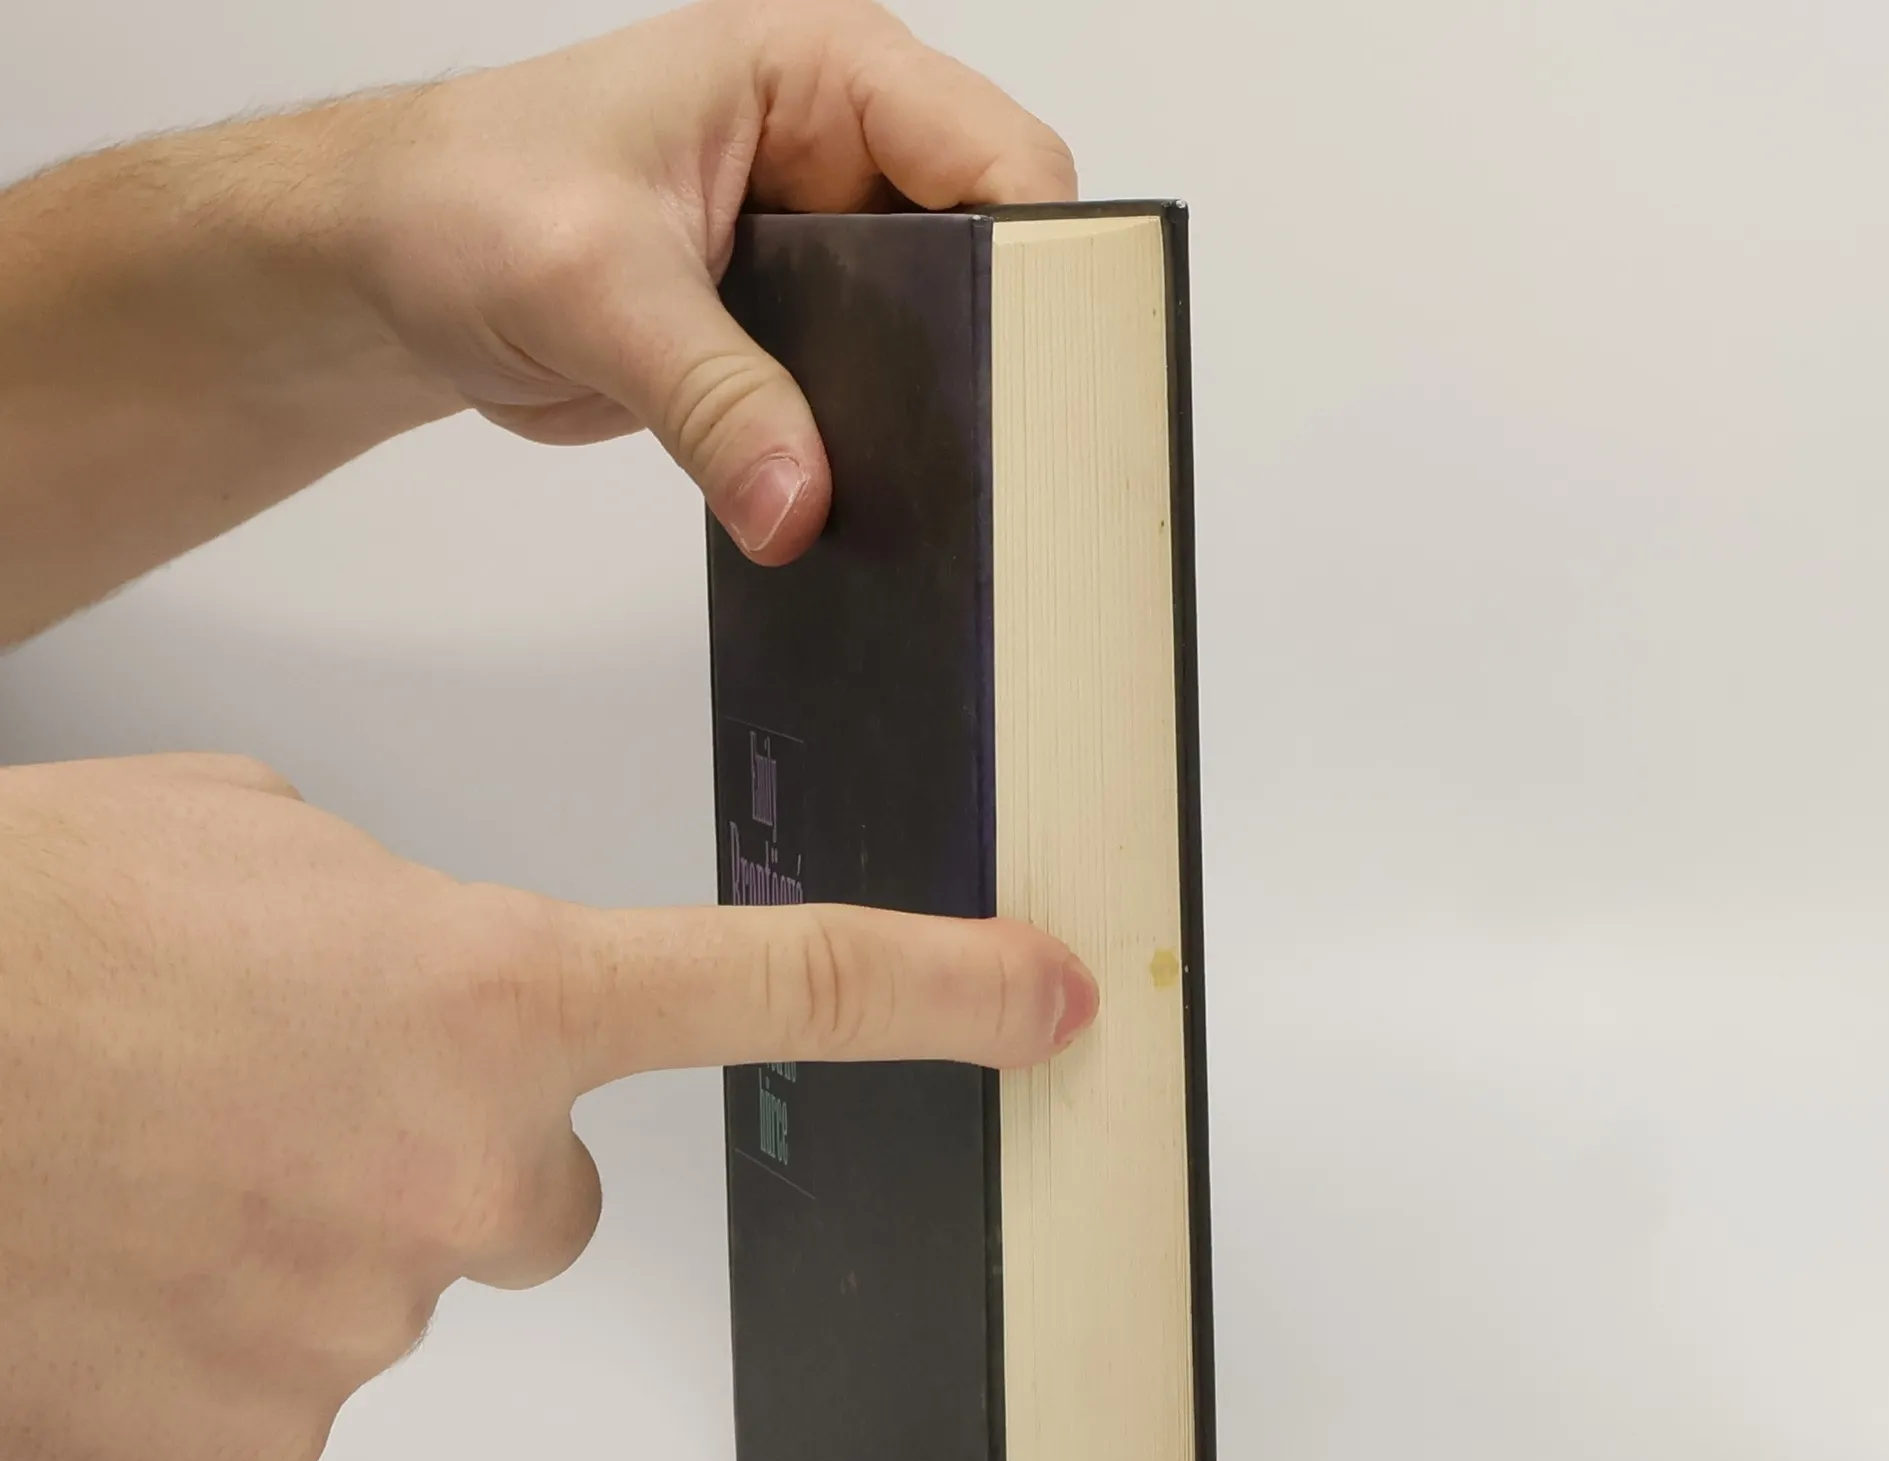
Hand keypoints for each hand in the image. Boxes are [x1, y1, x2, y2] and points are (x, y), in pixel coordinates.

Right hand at [0, 754, 1096, 1460]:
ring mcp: (368, 1321)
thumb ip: (402, 919)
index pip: (778, 984)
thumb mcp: (256, 841)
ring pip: (413, 1277)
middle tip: (288, 1090)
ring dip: (323, 1224)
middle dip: (450, 1143)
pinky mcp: (260, 1443)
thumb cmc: (32, 929)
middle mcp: (466, 1173)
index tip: (1049, 1000)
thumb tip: (432, 997)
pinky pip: (302, 1380)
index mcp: (490, 992)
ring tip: (170, 1154)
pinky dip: (238, 1326)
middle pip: (549, 1188)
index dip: (938, 992)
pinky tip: (133, 1257)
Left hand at [333, 0, 1076, 558]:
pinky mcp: (796, 339)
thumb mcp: (590, 283)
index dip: (1039, 263)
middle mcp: (841, 156)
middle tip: (996, 458)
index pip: (995, 156)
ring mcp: (826, 254)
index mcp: (819, 74)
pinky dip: (874, 454)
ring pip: (943, 342)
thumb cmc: (462, 200)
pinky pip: (875, 401)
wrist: (390, 267)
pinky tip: (872, 504)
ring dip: (935, 419)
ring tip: (941, 496)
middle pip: (989, 257)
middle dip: (996, 355)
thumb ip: (709, 395)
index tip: (1044, 372)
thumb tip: (798, 502)